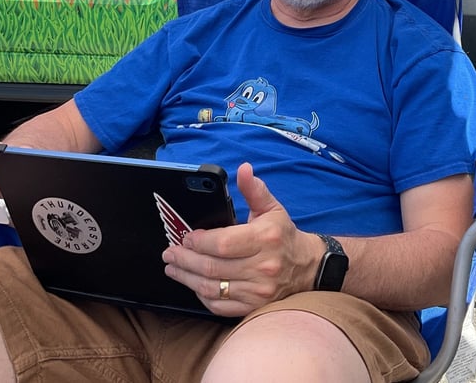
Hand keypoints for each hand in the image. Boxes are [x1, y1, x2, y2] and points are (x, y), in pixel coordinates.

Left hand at [162, 162, 322, 316]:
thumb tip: (243, 169)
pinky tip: (192, 285)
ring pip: (213, 288)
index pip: (223, 243)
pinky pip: (221, 306)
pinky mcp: (254, 307)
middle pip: (212, 267)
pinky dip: (202, 296)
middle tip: (169, 253)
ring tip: (173, 268)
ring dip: (187, 278)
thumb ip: (254, 189)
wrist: (306, 266)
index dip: (199, 241)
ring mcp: (258, 291)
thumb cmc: (283, 234)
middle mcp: (263, 267)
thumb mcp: (272, 207)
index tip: (186, 237)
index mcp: (265, 239)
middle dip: (185, 259)